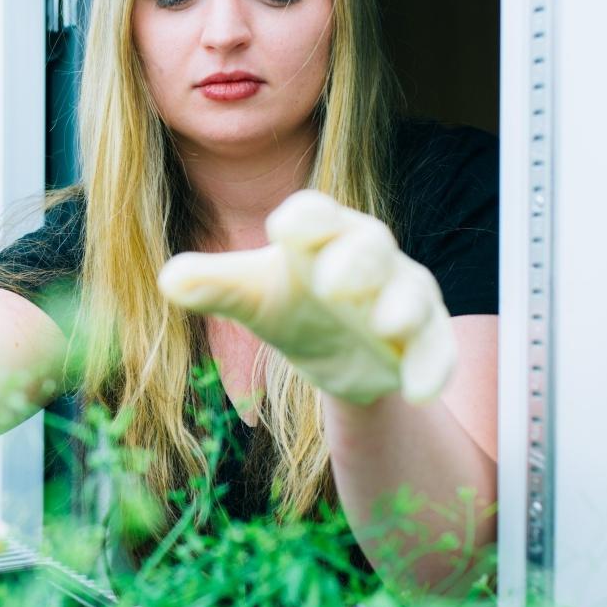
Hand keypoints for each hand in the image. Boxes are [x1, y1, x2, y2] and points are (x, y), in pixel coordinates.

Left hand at [157, 190, 455, 405]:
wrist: (338, 353)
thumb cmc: (293, 304)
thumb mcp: (253, 296)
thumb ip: (216, 285)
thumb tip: (170, 279)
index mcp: (320, 234)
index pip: (314, 214)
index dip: (303, 219)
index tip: (283, 228)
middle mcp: (368, 254)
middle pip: (369, 245)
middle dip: (356, 261)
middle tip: (333, 282)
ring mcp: (403, 293)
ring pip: (410, 293)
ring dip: (400, 308)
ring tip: (383, 325)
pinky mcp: (427, 336)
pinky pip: (436, 348)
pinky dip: (431, 367)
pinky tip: (417, 391)